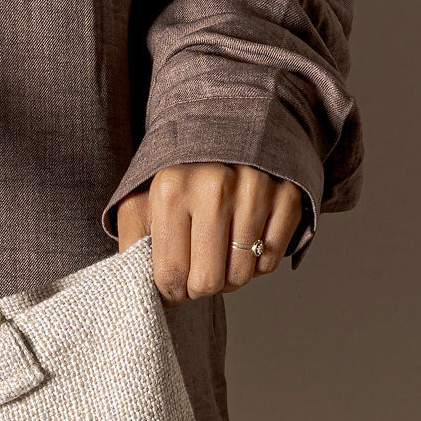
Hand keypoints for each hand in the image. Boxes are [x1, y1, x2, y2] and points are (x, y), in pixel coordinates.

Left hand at [116, 164, 303, 303]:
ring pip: (241, 276)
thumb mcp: (140, 202)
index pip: (170, 275)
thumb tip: (137, 287)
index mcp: (171, 190)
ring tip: (219, 254)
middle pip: (208, 282)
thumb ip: (132, 244)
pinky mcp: (287, 196)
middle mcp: (214, 187)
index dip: (170, 293)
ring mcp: (255, 190)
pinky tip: (245, 241)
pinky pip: (270, 262)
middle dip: (199, 288)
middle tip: (196, 272)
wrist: (227, 127)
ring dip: (229, 276)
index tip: (172, 287)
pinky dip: (256, 262)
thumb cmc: (179, 176)